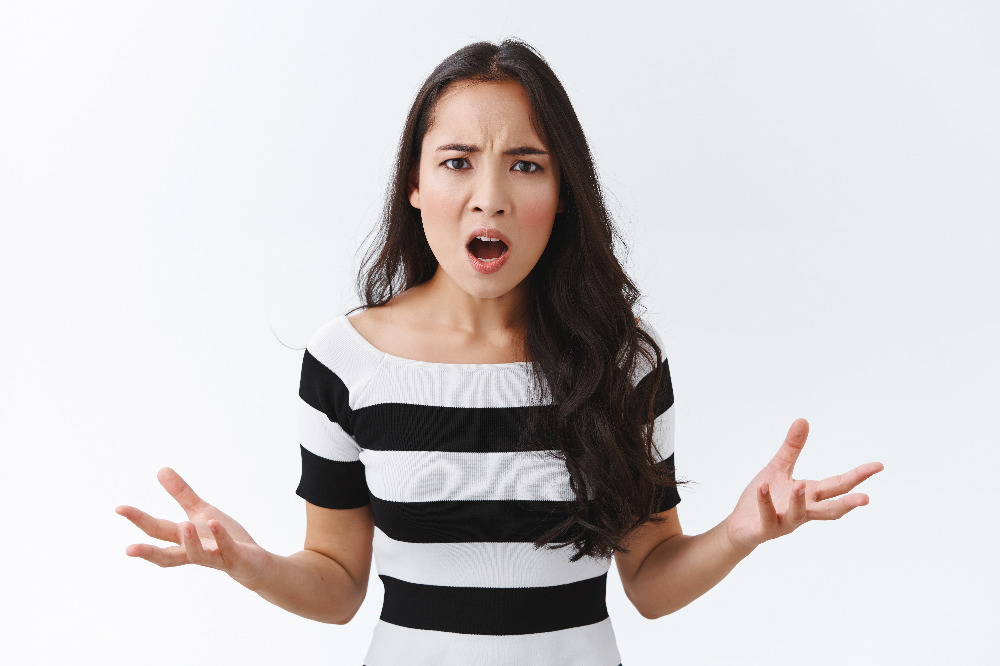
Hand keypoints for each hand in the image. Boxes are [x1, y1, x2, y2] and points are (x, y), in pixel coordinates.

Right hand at [115, 467, 269, 589]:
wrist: (253, 563)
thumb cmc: (223, 538)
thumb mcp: (202, 512)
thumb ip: (181, 494)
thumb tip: (160, 469)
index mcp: (184, 539)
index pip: (158, 530)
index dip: (138, 519)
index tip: (118, 508)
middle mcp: (195, 551)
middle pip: (168, 554)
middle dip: (148, 552)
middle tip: (128, 550)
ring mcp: (215, 556)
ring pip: (198, 555)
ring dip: (190, 541)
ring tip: (184, 525)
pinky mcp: (235, 557)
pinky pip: (226, 548)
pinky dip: (220, 536)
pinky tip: (214, 523)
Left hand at [722, 418, 883, 551]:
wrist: (741, 524)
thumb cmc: (766, 496)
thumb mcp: (779, 468)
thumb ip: (792, 448)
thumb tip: (803, 420)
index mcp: (810, 495)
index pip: (838, 485)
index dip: (858, 476)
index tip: (878, 466)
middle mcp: (803, 510)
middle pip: (830, 509)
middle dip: (848, 504)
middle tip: (866, 499)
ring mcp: (786, 521)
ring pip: (798, 514)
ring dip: (799, 500)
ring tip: (801, 485)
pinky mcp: (766, 528)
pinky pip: (768, 516)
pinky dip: (766, 502)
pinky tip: (763, 487)